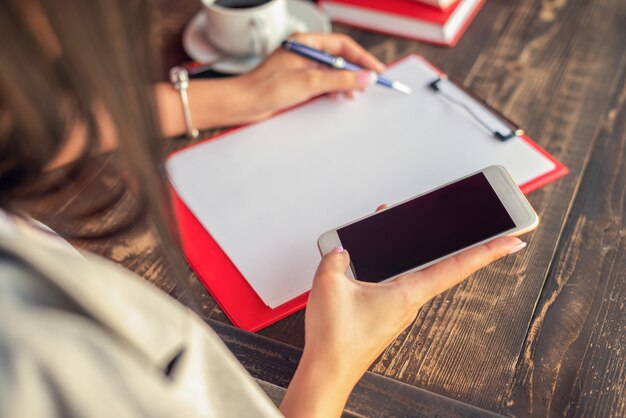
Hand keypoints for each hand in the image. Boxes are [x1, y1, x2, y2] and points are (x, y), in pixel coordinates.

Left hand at [241, 32, 385, 119]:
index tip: (377, 70)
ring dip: (344, 82)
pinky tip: (337, 97)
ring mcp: (301, 68)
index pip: (343, 46)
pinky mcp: (297, 83)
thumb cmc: (265, 88)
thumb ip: (339, 79)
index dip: (362, 57)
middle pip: (339, 58)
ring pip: (332, 72)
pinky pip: (322, 83)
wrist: (241, 104)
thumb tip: (366, 77)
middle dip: (355, 71)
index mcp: (305, 43)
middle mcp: (304, 52)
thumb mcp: (308, 83)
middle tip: (369, 84)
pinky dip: (333, 90)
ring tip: (352, 94)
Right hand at [280, 209, 526, 416]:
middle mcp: (408, 303)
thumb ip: (336, 257)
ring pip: (414, 275)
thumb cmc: (337, 339)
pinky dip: (394, 269)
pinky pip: (395, 286)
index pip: (457, 266)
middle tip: (479, 228)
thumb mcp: (330, 284)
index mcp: (407, 293)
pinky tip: (377, 265)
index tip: (512, 240)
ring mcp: (397, 312)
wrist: (327, 371)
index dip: (488, 251)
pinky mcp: (383, 317)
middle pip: (439, 267)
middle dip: (456, 243)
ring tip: (409, 233)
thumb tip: (341, 250)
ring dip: (416, 254)